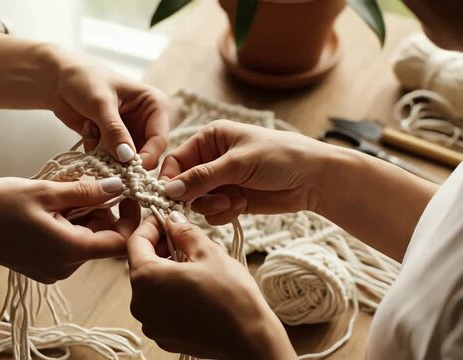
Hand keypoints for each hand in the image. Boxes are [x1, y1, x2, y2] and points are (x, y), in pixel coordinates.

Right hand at [0, 177, 139, 282]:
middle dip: (101, 209)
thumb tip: (118, 186)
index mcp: (70, 250)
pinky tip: (50, 206)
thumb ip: (86, 192)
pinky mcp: (42, 266)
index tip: (123, 191)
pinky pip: (68, 244)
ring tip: (61, 191)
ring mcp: (53, 269)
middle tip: (83, 182)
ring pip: (86, 239)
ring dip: (83, 214)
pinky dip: (68, 224)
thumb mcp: (45, 192)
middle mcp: (66, 267)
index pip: (120, 242)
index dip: (128, 216)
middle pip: (103, 238)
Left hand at [47, 49, 168, 168]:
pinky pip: (110, 159)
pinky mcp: (113, 142)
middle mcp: (146, 121)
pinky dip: (96, 151)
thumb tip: (127, 157)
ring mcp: (130, 133)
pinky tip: (87, 128)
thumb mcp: (100, 103)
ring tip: (91, 129)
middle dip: (125, 160)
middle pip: (147, 154)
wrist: (58, 79)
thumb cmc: (84, 80)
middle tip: (106, 158)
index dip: (147, 157)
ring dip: (107, 154)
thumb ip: (114, 130)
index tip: (129, 170)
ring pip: (127, 160)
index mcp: (154, 105)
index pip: (159, 139)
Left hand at [127, 213, 295, 359]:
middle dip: (160, 247)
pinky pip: (159, 307)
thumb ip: (185, 232)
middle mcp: (140, 303)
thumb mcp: (209, 252)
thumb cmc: (231, 296)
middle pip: (141, 264)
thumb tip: (173, 220)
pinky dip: (171, 293)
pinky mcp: (163, 336)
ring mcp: (150, 323)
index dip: (151, 225)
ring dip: (166, 270)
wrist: (249, 340)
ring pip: (151, 286)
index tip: (166, 218)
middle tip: (184, 238)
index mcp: (146, 278)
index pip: (136, 241)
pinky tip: (194, 288)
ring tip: (193, 264)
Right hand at [160, 120, 328, 223]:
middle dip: (195, 196)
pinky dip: (223, 213)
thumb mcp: (237, 163)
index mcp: (210, 139)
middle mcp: (212, 159)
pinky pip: (213, 213)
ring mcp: (222, 181)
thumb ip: (202, 177)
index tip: (169, 198)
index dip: (170, 180)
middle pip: (184, 184)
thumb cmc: (279, 157)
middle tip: (213, 201)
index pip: (176, 160)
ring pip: (198, 201)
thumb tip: (169, 190)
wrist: (314, 178)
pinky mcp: (232, 200)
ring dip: (212, 206)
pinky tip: (241, 206)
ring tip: (232, 202)